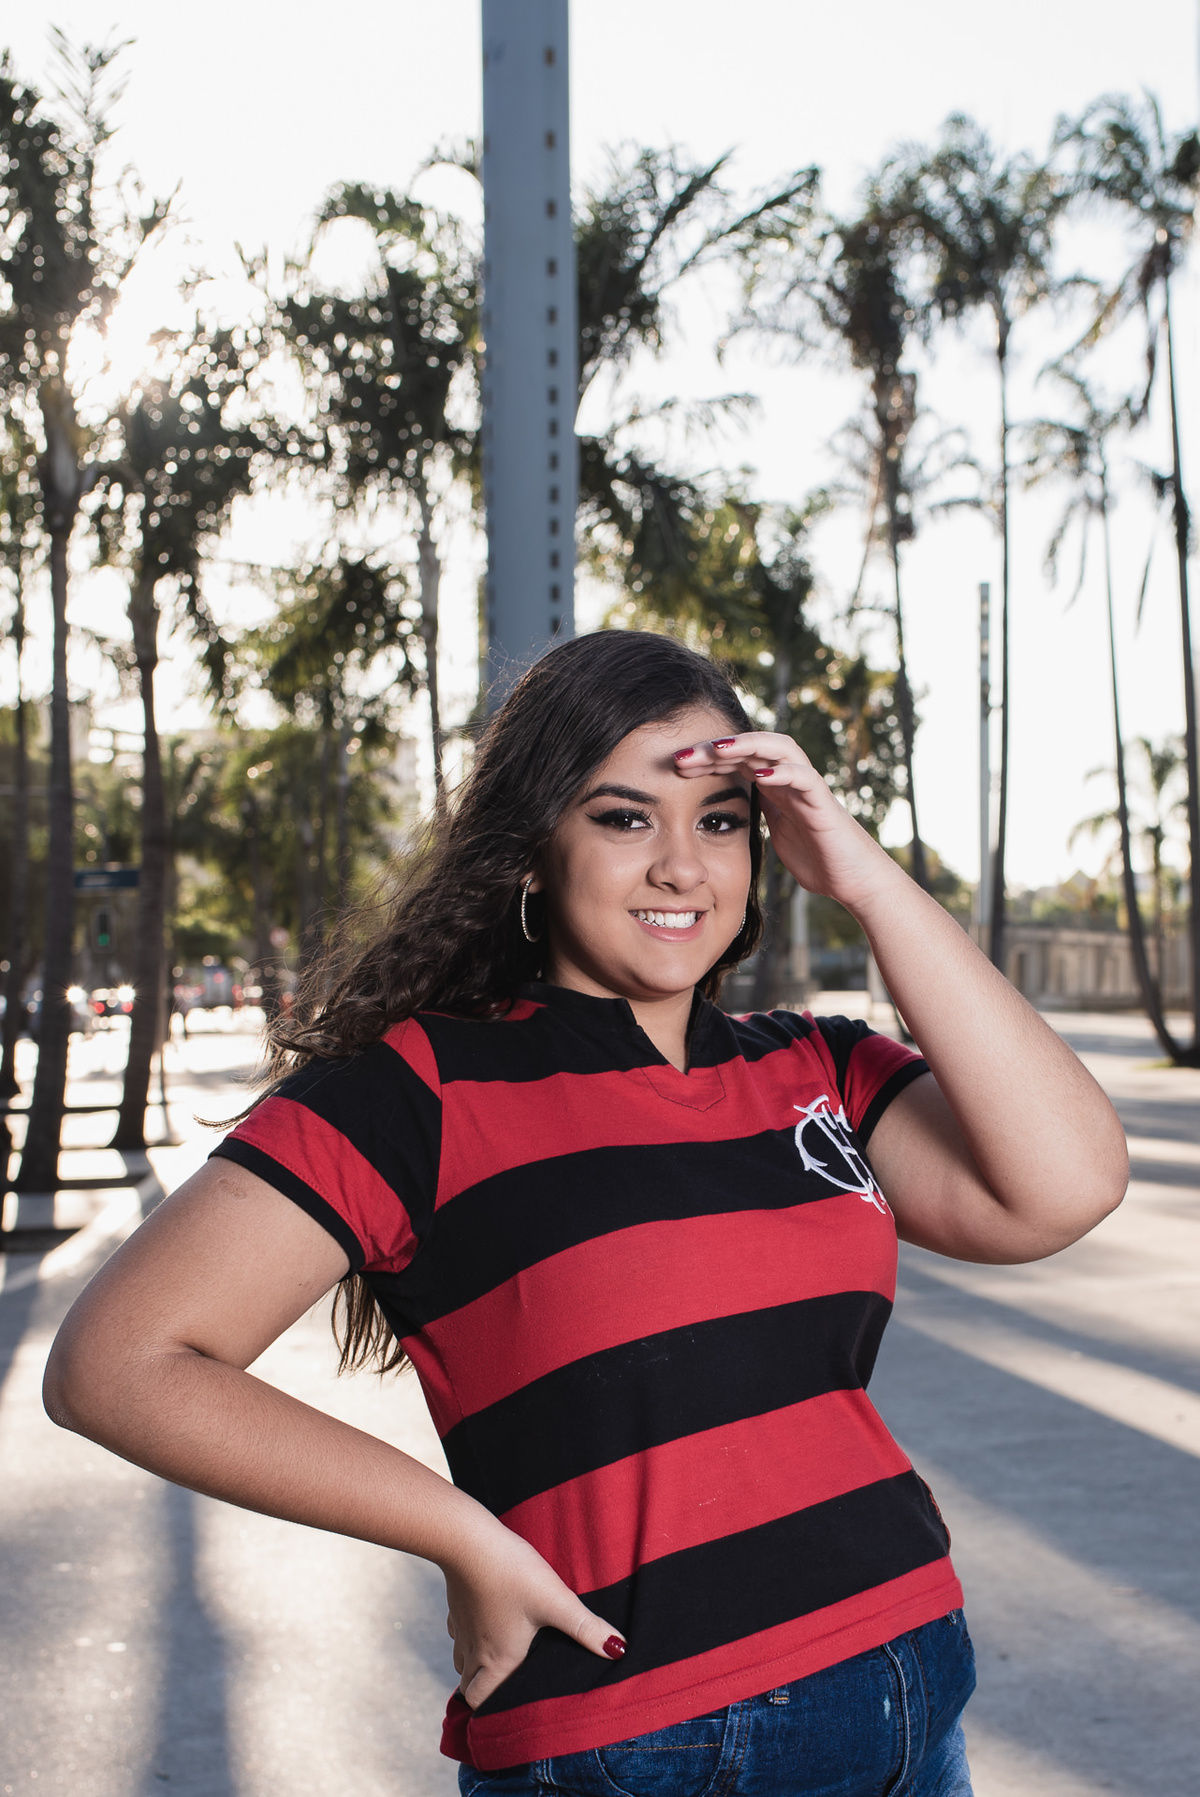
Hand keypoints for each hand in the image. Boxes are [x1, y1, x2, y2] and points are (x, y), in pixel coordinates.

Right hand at [443, 1522, 623, 1709]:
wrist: (466, 1539)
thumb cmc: (510, 1572)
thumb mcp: (554, 1600)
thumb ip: (585, 1626)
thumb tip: (619, 1650)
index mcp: (497, 1658)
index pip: (482, 1702)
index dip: (490, 1712)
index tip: (507, 1712)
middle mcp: (475, 1650)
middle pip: (469, 1687)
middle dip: (484, 1692)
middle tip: (505, 1688)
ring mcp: (462, 1628)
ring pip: (462, 1660)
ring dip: (477, 1665)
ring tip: (500, 1658)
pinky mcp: (457, 1605)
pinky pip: (459, 1632)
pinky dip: (471, 1636)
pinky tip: (488, 1620)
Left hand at [674, 732, 896, 913]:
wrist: (853, 879)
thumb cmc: (817, 859)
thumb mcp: (773, 835)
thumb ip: (753, 818)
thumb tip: (719, 820)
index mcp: (773, 787)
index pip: (735, 760)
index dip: (706, 759)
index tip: (673, 767)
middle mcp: (788, 780)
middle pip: (750, 748)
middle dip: (714, 749)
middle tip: (680, 756)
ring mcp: (807, 787)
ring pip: (778, 750)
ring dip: (746, 746)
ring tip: (717, 749)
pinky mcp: (823, 802)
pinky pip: (805, 778)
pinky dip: (784, 772)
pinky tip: (761, 775)